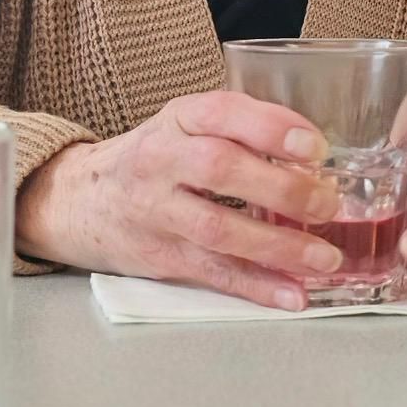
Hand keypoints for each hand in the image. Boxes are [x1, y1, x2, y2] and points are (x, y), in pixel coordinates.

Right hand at [14, 91, 342, 308]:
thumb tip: (314, 159)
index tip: (315, 148)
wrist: (80, 199)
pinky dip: (257, 286)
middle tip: (327, 204)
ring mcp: (156, 211)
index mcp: (178, 119)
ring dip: (278, 247)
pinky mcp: (159, 256)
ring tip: (324, 258)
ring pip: (218, 230)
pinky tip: (292, 294)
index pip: (222, 112)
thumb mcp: (186, 125)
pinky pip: (213, 273)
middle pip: (219, 168)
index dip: (271, 128)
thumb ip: (242, 131)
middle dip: (281, 189)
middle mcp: (161, 160)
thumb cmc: (154, 158)